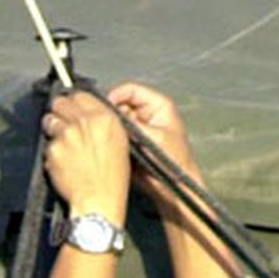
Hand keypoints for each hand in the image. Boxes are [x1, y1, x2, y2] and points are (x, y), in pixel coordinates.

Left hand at [42, 91, 130, 225]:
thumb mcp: (119, 143)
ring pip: (49, 119)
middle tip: (62, 122)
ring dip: (52, 127)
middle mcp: (85, 122)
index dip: (74, 103)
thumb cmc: (111, 179)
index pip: (81, 95)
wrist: (98, 202)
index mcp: (105, 118)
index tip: (71, 108)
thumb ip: (103, 123)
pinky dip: (51, 150)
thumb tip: (86, 113)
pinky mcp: (53, 149)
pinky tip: (61, 161)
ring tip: (62, 143)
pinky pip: (46, 143)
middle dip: (59, 111)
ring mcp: (66, 135)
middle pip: (61, 102)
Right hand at [107, 82, 202, 212]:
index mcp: (157, 105)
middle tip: (107, 126)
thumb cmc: (173, 162)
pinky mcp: (130, 141)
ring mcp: (137, 127)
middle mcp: (146, 113)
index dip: (115, 96)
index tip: (105, 108)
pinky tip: (110, 146)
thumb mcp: (153, 137)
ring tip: (112, 139)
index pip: (130, 90)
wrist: (173, 187)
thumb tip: (109, 115)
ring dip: (112, 128)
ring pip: (116, 120)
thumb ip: (131, 124)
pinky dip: (111, 138)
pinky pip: (115, 135)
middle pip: (120, 104)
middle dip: (113, 114)